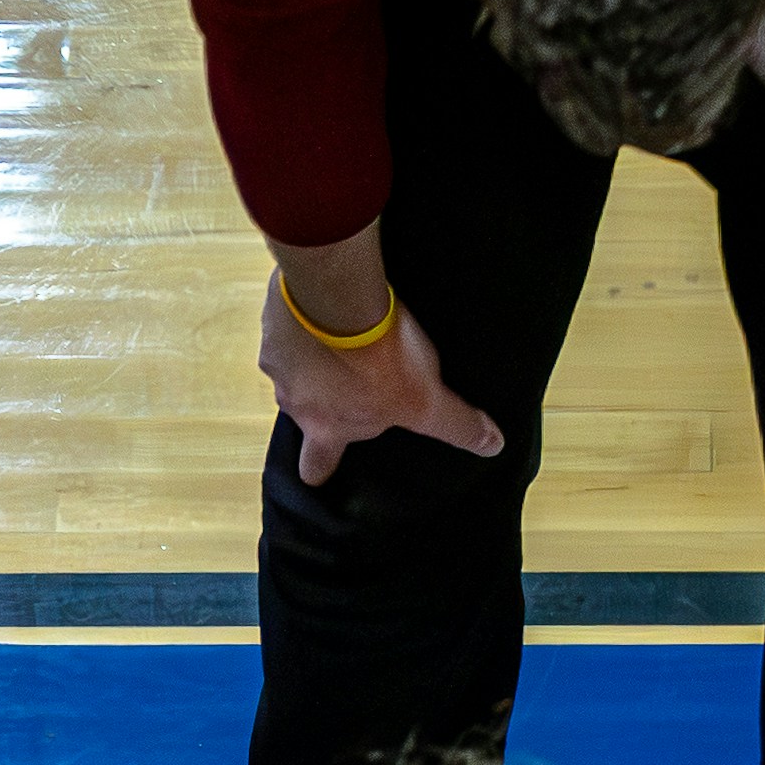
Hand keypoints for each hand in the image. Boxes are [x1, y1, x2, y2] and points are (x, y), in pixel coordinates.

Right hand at [257, 254, 504, 485]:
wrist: (338, 296)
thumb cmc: (378, 358)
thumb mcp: (426, 399)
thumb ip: (455, 424)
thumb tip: (493, 445)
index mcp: (326, 428)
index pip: (314, 467)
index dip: (320, 468)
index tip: (324, 468)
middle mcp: (292, 402)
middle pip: (304, 413)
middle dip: (324, 399)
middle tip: (352, 379)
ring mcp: (275, 360)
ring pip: (293, 369)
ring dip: (314, 357)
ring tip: (343, 335)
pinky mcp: (271, 321)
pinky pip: (286, 328)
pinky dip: (304, 322)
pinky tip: (328, 308)